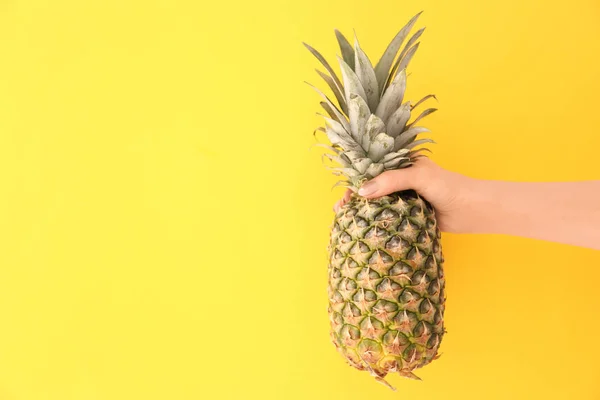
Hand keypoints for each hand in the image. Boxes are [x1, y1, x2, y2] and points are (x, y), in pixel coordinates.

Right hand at [333, 158, 473, 232]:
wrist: (473, 211)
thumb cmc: (448, 187)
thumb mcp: (418, 176)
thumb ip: (391, 181)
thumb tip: (361, 193)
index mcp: (402, 164)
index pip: (372, 169)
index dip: (356, 179)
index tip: (344, 194)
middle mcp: (401, 181)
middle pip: (372, 188)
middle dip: (355, 198)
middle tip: (340, 210)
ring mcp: (404, 200)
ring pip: (379, 205)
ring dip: (364, 212)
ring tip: (347, 221)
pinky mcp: (409, 217)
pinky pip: (389, 219)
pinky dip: (377, 224)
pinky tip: (366, 230)